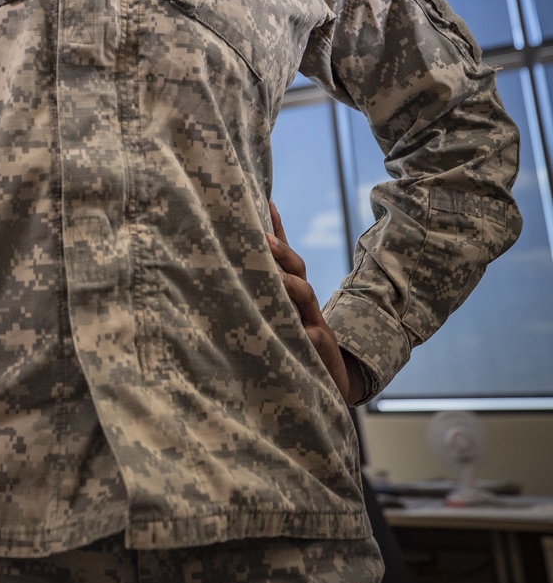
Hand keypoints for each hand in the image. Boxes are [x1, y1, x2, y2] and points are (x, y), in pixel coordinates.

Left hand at [266, 202, 363, 405]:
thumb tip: (249, 256)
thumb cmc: (298, 338)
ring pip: (305, 296)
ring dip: (291, 284)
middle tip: (262, 236)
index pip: (285, 254)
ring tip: (275, 276)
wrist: (332, 379)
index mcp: (294, 291)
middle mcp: (306, 302)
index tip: (267, 203)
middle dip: (281, 251)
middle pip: (297, 269)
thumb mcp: (283, 311)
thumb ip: (272, 282)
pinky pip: (311, 335)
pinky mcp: (318, 347)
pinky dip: (302, 329)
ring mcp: (314, 322)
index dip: (278, 229)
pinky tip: (295, 326)